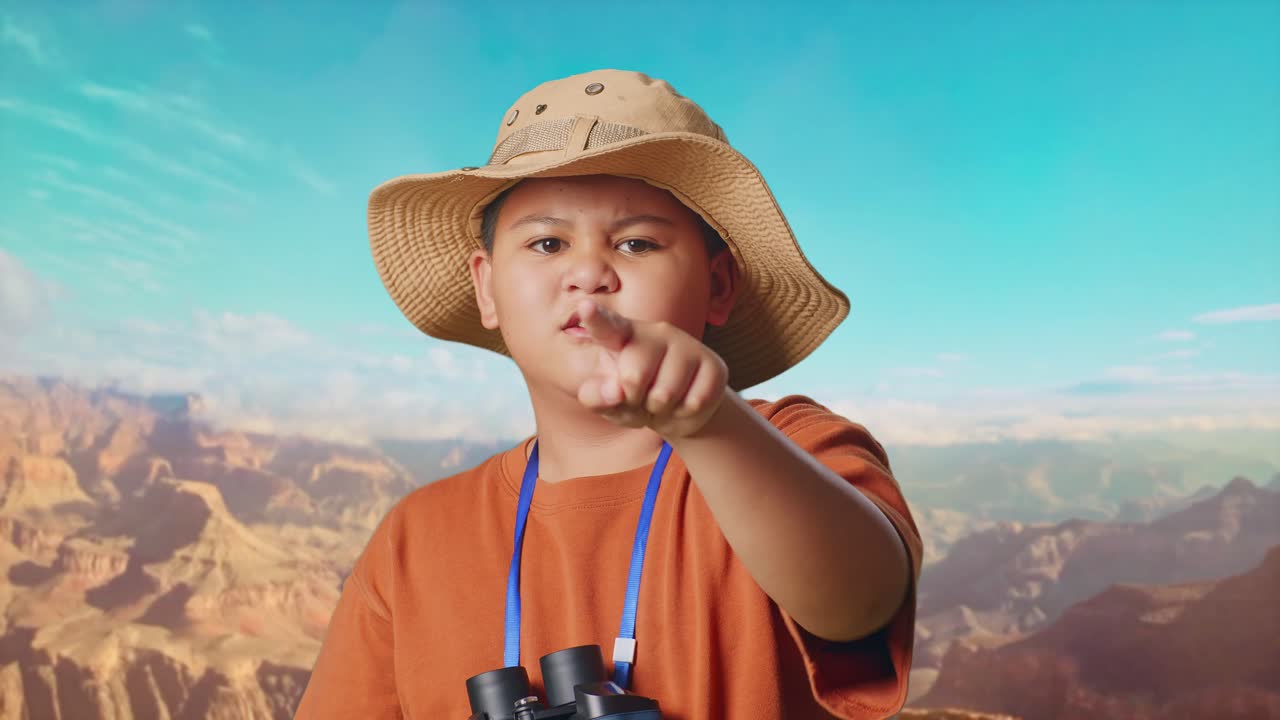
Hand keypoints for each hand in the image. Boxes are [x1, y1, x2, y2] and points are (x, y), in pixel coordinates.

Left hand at [573, 299, 728, 438]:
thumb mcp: (609, 401)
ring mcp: (688, 346)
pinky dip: (683, 414)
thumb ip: (596, 397)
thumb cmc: (636, 397)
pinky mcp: (714, 365)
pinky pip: (692, 403)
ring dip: (659, 410)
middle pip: (633, 376)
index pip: (608, 326)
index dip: (595, 319)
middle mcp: (657, 332)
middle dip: (633, 399)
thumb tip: (614, 391)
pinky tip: (684, 403)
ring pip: (664, 395)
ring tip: (661, 402)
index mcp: (625, 335)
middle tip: (640, 398)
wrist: (680, 410)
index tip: (584, 307)